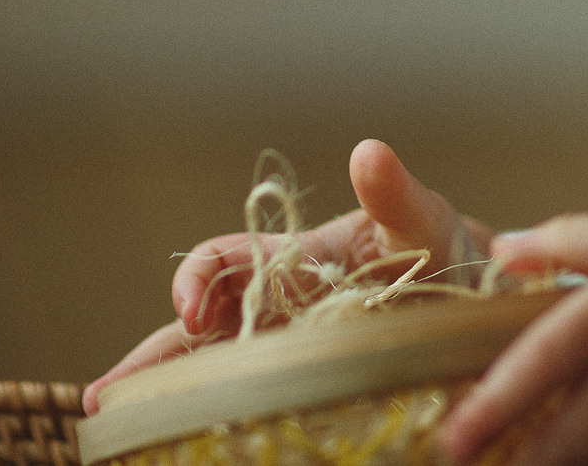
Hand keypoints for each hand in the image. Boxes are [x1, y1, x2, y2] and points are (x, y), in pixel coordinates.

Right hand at [82, 139, 487, 414]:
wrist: (479, 300)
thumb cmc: (440, 247)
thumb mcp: (423, 222)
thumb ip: (395, 195)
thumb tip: (369, 151)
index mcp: (293, 262)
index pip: (223, 263)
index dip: (197, 279)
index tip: (193, 310)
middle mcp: (276, 311)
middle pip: (194, 334)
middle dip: (150, 363)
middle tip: (108, 402)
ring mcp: (286, 356)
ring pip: (210, 378)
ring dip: (165, 404)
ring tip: (120, 441)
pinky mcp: (307, 391)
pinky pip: (251, 408)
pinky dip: (214, 424)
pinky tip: (182, 450)